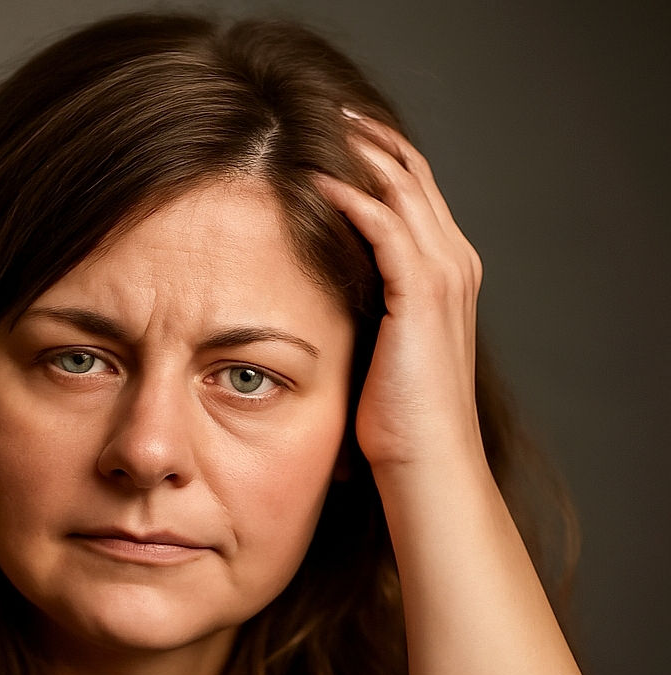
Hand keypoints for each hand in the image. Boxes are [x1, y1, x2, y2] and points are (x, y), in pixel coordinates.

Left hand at [316, 119, 483, 475]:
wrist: (427, 459)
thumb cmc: (401, 420)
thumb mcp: (387, 351)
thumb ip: (373, 311)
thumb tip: (331, 298)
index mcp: (448, 275)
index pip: (417, 197)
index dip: (383, 163)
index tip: (341, 141)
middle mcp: (454, 263)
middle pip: (414, 178)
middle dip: (373, 142)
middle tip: (331, 117)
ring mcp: (443, 274)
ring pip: (402, 188)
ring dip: (361, 155)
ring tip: (319, 131)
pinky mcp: (421, 291)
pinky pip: (383, 223)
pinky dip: (351, 195)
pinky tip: (317, 181)